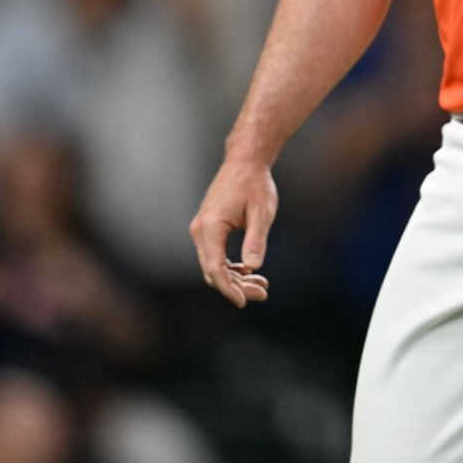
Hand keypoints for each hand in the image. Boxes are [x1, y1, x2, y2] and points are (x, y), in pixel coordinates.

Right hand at [189, 156, 276, 308]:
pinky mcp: (208, 229)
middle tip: (263, 293)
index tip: (244, 302)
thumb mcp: (262, 211)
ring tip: (262, 286)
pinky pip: (216, 256)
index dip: (228, 288)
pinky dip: (232, 266)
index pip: (215, 268)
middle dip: (236, 286)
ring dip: (235, 278)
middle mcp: (200, 231)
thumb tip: (253, 266)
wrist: (245, 161)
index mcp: (210, 227)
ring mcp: (202, 230)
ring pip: (214, 265)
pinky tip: (251, 270)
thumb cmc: (255, 184)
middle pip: (213, 271)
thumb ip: (256, 239)